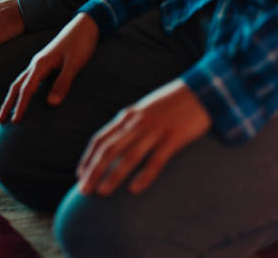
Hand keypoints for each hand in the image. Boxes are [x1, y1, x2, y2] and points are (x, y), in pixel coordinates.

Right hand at [0, 13, 98, 123]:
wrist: (86, 25)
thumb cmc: (81, 43)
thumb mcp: (74, 64)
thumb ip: (63, 83)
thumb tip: (51, 104)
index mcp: (40, 64)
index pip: (27, 89)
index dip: (20, 106)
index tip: (15, 122)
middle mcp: (36, 64)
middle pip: (16, 87)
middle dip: (7, 104)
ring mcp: (39, 64)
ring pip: (20, 83)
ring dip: (11, 98)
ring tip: (5, 112)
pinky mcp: (45, 64)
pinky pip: (28, 80)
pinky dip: (21, 91)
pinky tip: (23, 96)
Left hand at [77, 79, 210, 196]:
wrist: (202, 90)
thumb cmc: (171, 103)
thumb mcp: (144, 110)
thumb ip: (129, 125)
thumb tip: (114, 144)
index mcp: (127, 116)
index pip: (100, 139)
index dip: (88, 157)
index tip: (80, 174)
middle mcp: (136, 123)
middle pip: (109, 149)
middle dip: (93, 170)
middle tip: (83, 190)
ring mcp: (155, 130)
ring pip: (129, 156)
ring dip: (113, 175)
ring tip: (101, 192)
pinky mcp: (174, 138)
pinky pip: (156, 160)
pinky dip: (144, 175)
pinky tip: (134, 189)